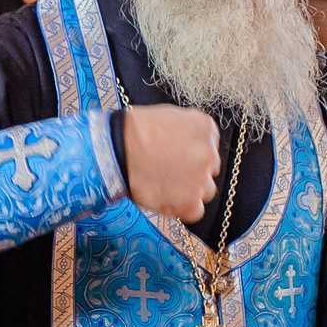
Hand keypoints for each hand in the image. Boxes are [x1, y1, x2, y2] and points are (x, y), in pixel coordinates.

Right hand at [121, 105, 219, 221]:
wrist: (118, 150)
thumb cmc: (135, 131)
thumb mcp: (170, 116)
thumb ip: (188, 130)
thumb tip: (188, 144)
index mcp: (205, 128)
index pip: (209, 145)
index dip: (192, 152)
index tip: (178, 156)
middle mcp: (209, 154)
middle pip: (209, 169)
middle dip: (193, 171)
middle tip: (169, 171)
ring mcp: (201, 180)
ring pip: (205, 191)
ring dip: (190, 190)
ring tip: (166, 186)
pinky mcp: (190, 202)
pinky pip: (196, 211)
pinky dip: (183, 208)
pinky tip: (167, 198)